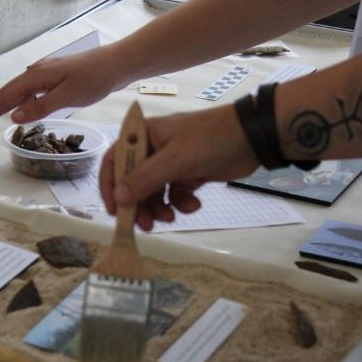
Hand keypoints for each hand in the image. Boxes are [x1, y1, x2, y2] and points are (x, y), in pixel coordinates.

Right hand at [0, 45, 127, 131]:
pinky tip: (20, 110)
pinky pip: (31, 93)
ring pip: (18, 93)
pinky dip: (20, 103)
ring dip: (2, 107)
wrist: (116, 64)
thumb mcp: (67, 97)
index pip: (4, 97)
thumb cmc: (95, 79)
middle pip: (7, 94)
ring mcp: (45, 75)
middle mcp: (37, 73)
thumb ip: (40, 107)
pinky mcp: (55, 79)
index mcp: (36, 77)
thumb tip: (13, 117)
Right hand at [99, 104, 259, 230]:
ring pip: (154, 193)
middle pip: (133, 183)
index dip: (110, 187)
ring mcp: (170, 163)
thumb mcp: (174, 160)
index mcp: (142, 136)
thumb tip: (117, 198)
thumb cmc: (209, 140)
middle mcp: (152, 149)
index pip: (114, 161)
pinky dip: (181, 204)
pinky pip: (174, 195)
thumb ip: (144, 180)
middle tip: (146, 225)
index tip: (115, 211)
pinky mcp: (187, 175)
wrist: (252, 138)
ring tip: (173, 217)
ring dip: (160, 208)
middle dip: (139, 205)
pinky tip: (194, 204)